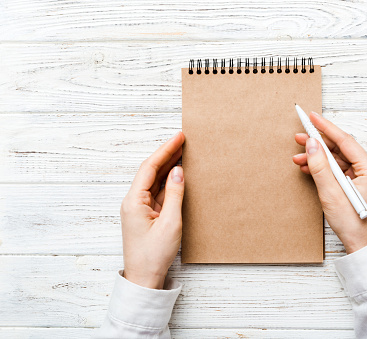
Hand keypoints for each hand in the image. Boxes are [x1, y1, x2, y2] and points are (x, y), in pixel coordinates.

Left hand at [120, 132, 184, 288]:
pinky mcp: (146, 215)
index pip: (150, 167)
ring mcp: (140, 208)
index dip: (165, 150)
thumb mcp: (170, 223)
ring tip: (183, 152)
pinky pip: (158, 193)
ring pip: (155, 181)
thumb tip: (178, 172)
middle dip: (167, 154)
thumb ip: (175, 194)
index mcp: (134, 201)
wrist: (144, 278)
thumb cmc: (154, 255)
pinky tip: (179, 175)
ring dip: (169, 167)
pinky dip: (169, 182)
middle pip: (151, 171)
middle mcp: (134, 201)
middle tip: (183, 140)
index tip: (178, 137)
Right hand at [292, 113, 366, 253]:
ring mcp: (366, 178)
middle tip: (299, 137)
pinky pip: (340, 170)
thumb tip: (312, 145)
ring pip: (339, 160)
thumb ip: (320, 167)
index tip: (312, 117)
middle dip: (319, 144)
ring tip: (299, 157)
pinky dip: (325, 169)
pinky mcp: (359, 185)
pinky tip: (309, 167)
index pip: (345, 141)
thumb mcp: (331, 194)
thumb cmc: (353, 225)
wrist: (363, 247)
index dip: (326, 128)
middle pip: (341, 149)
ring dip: (319, 158)